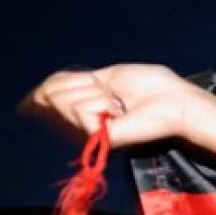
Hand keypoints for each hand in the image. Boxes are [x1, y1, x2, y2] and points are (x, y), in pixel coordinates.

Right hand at [20, 64, 204, 146]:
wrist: (175, 101)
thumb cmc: (151, 86)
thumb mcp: (106, 77)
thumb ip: (74, 83)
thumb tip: (40, 95)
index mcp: (87, 104)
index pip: (50, 89)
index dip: (54, 83)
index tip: (80, 83)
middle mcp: (84, 121)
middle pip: (53, 92)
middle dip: (84, 83)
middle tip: (114, 93)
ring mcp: (90, 131)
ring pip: (63, 100)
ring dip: (95, 93)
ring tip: (120, 103)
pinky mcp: (98, 138)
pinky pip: (80, 110)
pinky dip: (101, 103)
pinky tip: (121, 112)